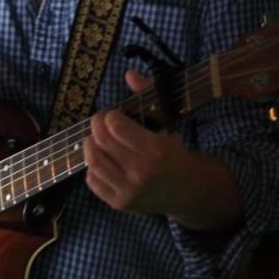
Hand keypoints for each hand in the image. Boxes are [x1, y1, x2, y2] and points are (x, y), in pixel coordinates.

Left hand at [83, 70, 191, 214]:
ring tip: (99, 140)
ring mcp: (128, 191)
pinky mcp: (119, 204)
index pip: (115, 126)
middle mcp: (141, 173)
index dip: (109, 115)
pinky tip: (104, 160)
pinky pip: (92, 180)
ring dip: (90, 144)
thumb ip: (149, 95)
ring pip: (92, 161)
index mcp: (156, 151)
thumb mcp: (167, 122)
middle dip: (96, 125)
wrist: (187, 191)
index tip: (113, 114)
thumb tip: (128, 74)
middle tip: (100, 122)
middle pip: (101, 141)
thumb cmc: (174, 152)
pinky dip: (92, 167)